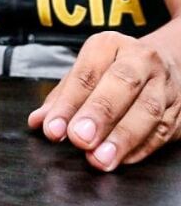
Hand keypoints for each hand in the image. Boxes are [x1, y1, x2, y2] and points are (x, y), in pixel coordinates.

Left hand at [27, 31, 180, 170]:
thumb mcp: (84, 72)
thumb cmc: (113, 70)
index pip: (86, 74)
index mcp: (109, 45)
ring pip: (148, 111)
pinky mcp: (180, 110)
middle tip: (80, 140)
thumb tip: (38, 121)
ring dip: (123, 139)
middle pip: (123, 85)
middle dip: (100, 115)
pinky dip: (143, 148)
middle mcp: (142, 60)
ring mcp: (166, 85)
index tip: (53, 129)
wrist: (166, 62)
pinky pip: (164, 131)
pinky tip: (123, 160)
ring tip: (100, 159)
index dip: (68, 104)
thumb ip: (61, 98)